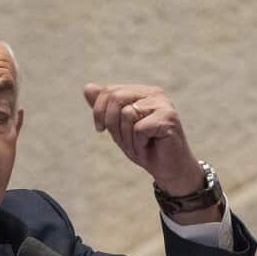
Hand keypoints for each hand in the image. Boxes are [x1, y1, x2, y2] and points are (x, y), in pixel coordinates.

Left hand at [84, 83, 204, 195]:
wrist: (168, 169)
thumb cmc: (144, 147)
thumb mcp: (117, 127)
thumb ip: (104, 107)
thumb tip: (87, 87)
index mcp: (141, 92)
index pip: (109, 91)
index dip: (99, 112)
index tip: (101, 129)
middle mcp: (154, 93)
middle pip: (115, 98)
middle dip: (113, 125)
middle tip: (124, 140)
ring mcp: (163, 104)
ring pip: (127, 114)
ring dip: (127, 137)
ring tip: (140, 145)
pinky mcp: (169, 118)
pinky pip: (139, 128)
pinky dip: (139, 143)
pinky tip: (149, 146)